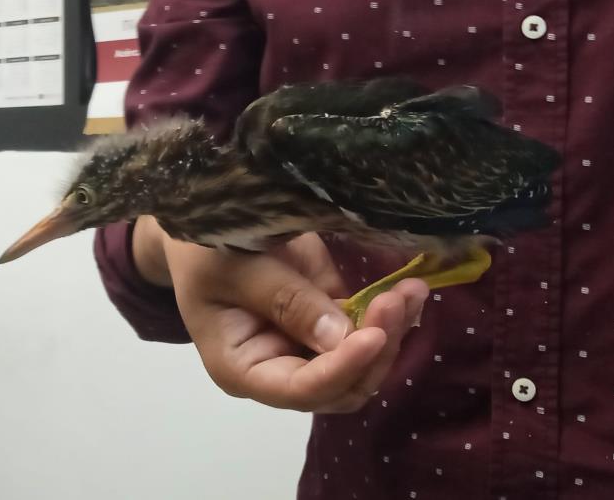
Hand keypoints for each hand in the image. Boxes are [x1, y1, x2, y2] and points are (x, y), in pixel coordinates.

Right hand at [158, 227, 427, 412]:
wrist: (204, 224)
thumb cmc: (202, 248)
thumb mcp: (234, 269)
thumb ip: (284, 301)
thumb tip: (341, 337)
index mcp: (242, 368)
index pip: (300, 388)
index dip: (340, 368)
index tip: (373, 334)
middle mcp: (279, 367)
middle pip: (340, 386)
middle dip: (374, 351)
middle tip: (396, 302)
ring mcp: (306, 345)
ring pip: (362, 363)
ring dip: (391, 333)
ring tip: (411, 292)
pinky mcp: (328, 318)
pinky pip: (365, 330)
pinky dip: (389, 316)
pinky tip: (409, 290)